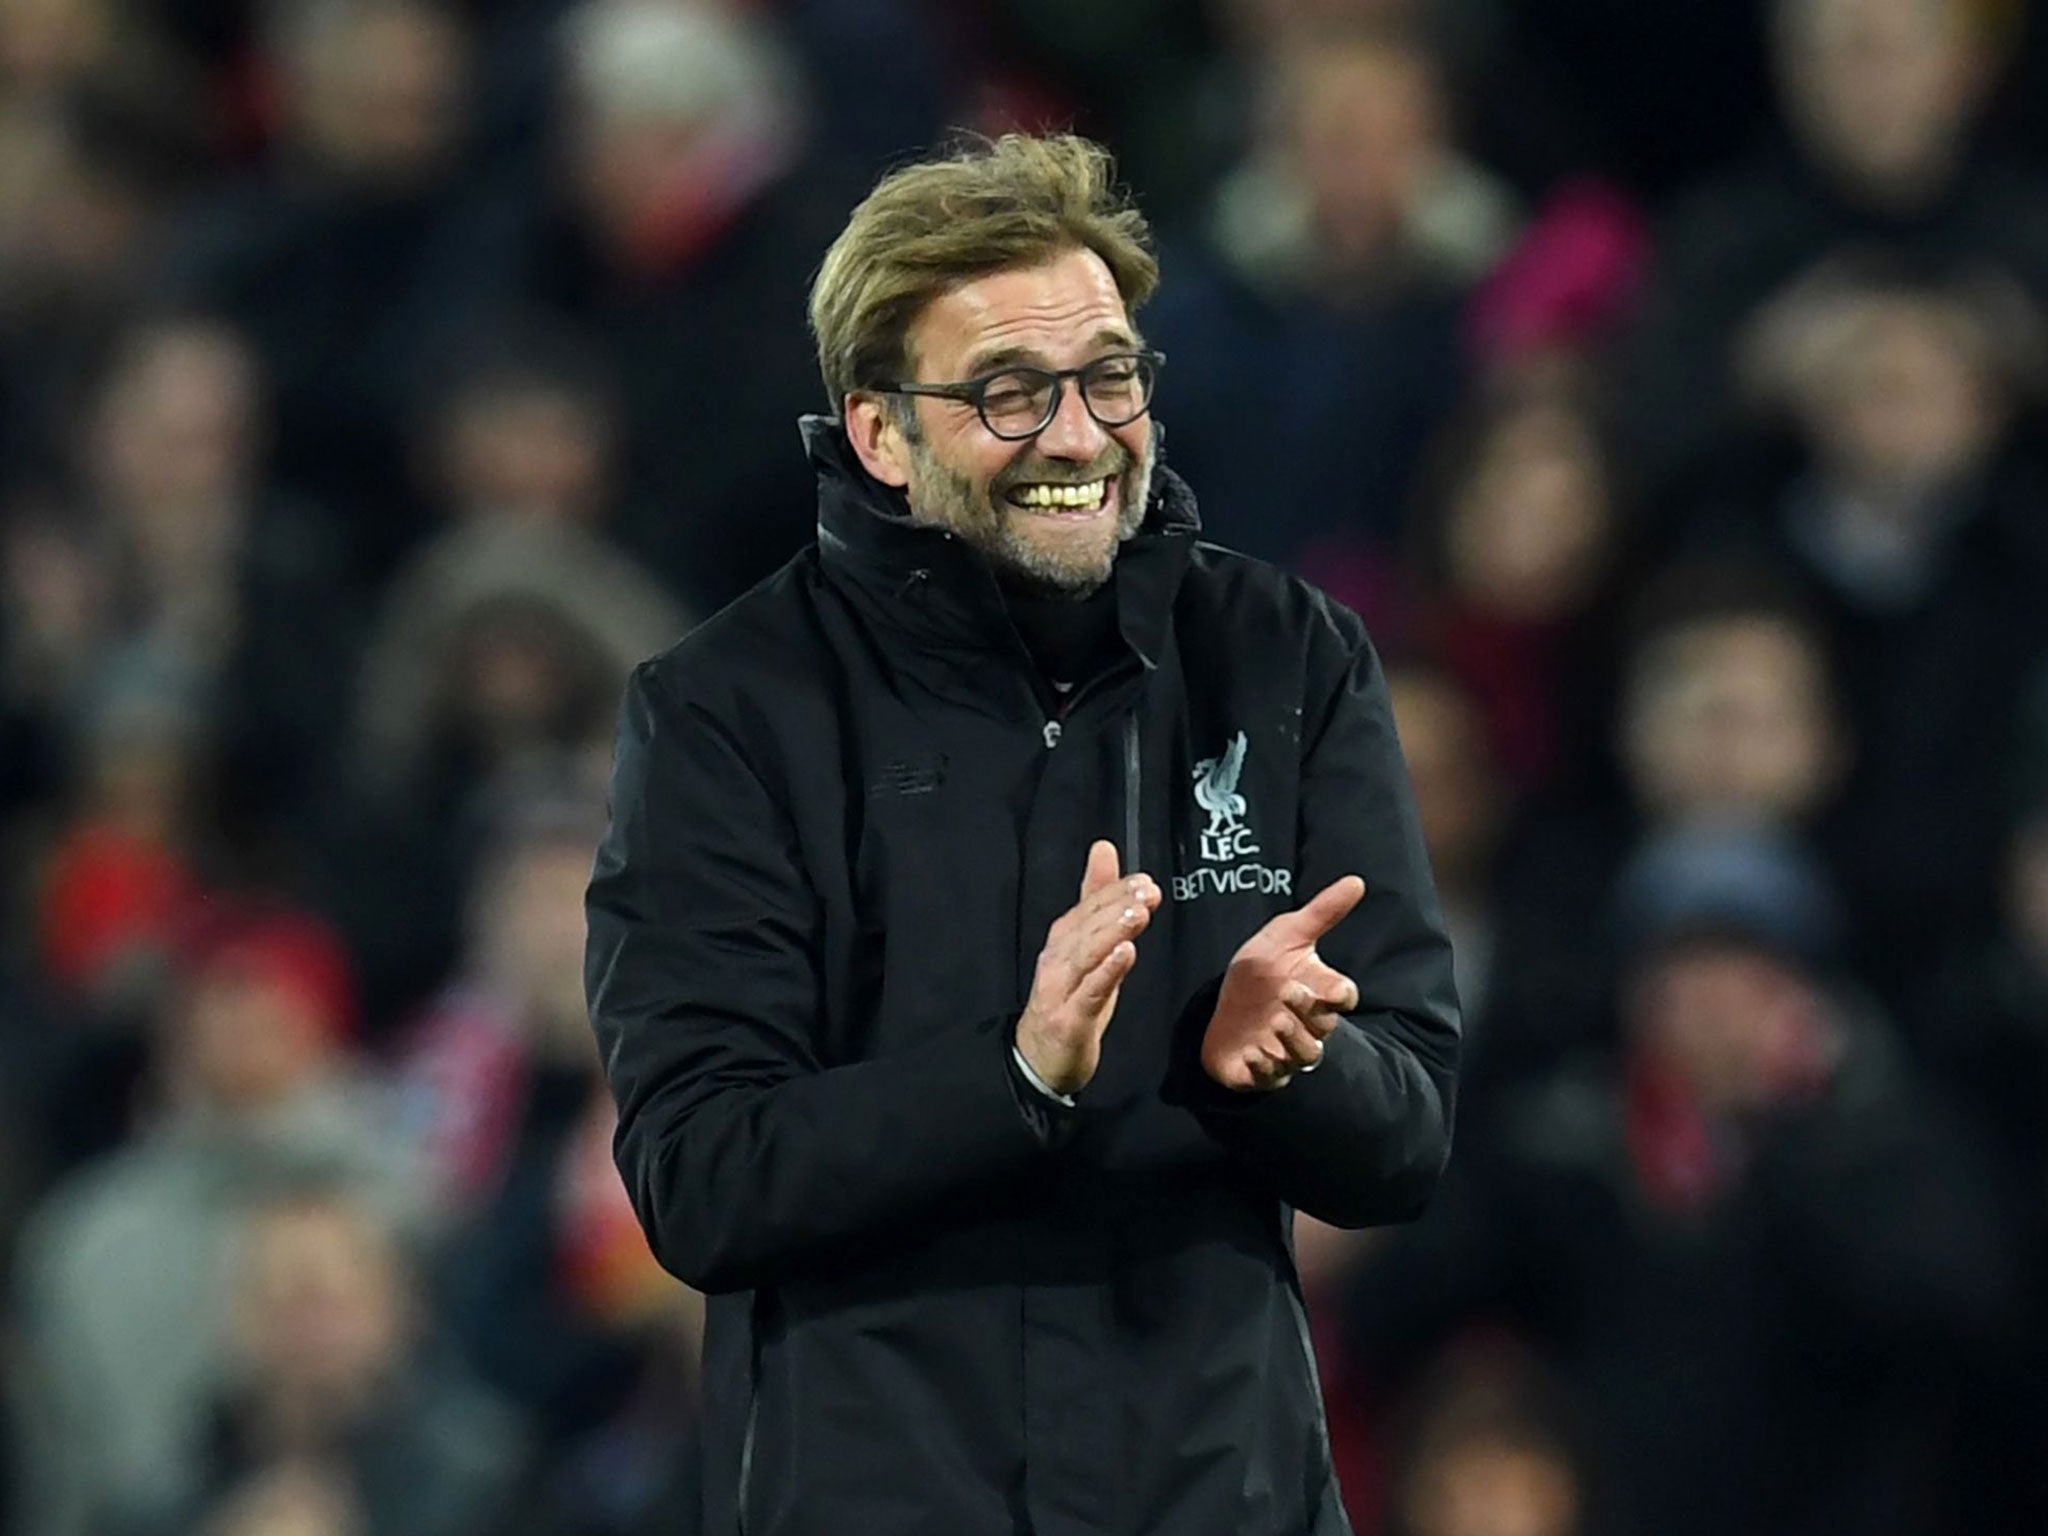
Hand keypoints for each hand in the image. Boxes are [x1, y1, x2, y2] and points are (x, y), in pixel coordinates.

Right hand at [1015, 840, 1160, 1095]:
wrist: (1038, 1062)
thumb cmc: (1069, 1001)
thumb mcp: (1086, 948)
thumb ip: (1096, 899)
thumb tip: (1104, 848)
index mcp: (1062, 941)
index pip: (1088, 908)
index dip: (1115, 892)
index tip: (1144, 880)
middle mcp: (1056, 960)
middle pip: (1086, 927)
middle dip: (1116, 907)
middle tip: (1147, 891)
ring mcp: (1059, 990)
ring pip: (1086, 955)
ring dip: (1112, 932)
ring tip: (1138, 914)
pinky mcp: (1068, 1019)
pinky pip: (1089, 992)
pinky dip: (1106, 972)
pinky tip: (1126, 954)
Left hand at [1201, 876, 1365, 1091]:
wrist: (1217, 1006)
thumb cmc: (1260, 971)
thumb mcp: (1287, 936)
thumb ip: (1323, 912)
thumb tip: (1357, 881)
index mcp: (1317, 993)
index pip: (1344, 998)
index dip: (1338, 994)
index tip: (1323, 984)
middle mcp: (1307, 1025)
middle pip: (1326, 1027)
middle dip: (1310, 1011)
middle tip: (1287, 992)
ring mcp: (1286, 1051)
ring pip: (1305, 1055)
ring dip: (1292, 1039)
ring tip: (1272, 1021)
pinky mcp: (1262, 1072)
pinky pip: (1272, 1078)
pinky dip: (1264, 1067)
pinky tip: (1250, 1052)